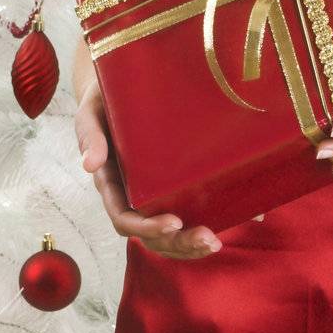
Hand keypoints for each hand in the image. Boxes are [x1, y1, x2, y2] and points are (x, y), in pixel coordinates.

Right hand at [75, 83, 224, 258]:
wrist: (121, 87)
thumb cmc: (104, 101)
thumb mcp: (92, 113)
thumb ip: (90, 135)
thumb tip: (90, 164)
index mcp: (112, 184)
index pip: (125, 219)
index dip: (148, 227)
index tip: (174, 222)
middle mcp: (132, 196)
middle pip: (151, 235)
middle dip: (178, 243)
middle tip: (208, 239)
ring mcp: (154, 193)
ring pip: (169, 233)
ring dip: (190, 244)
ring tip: (215, 242)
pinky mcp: (175, 184)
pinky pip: (190, 210)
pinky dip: (211, 219)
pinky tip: (242, 217)